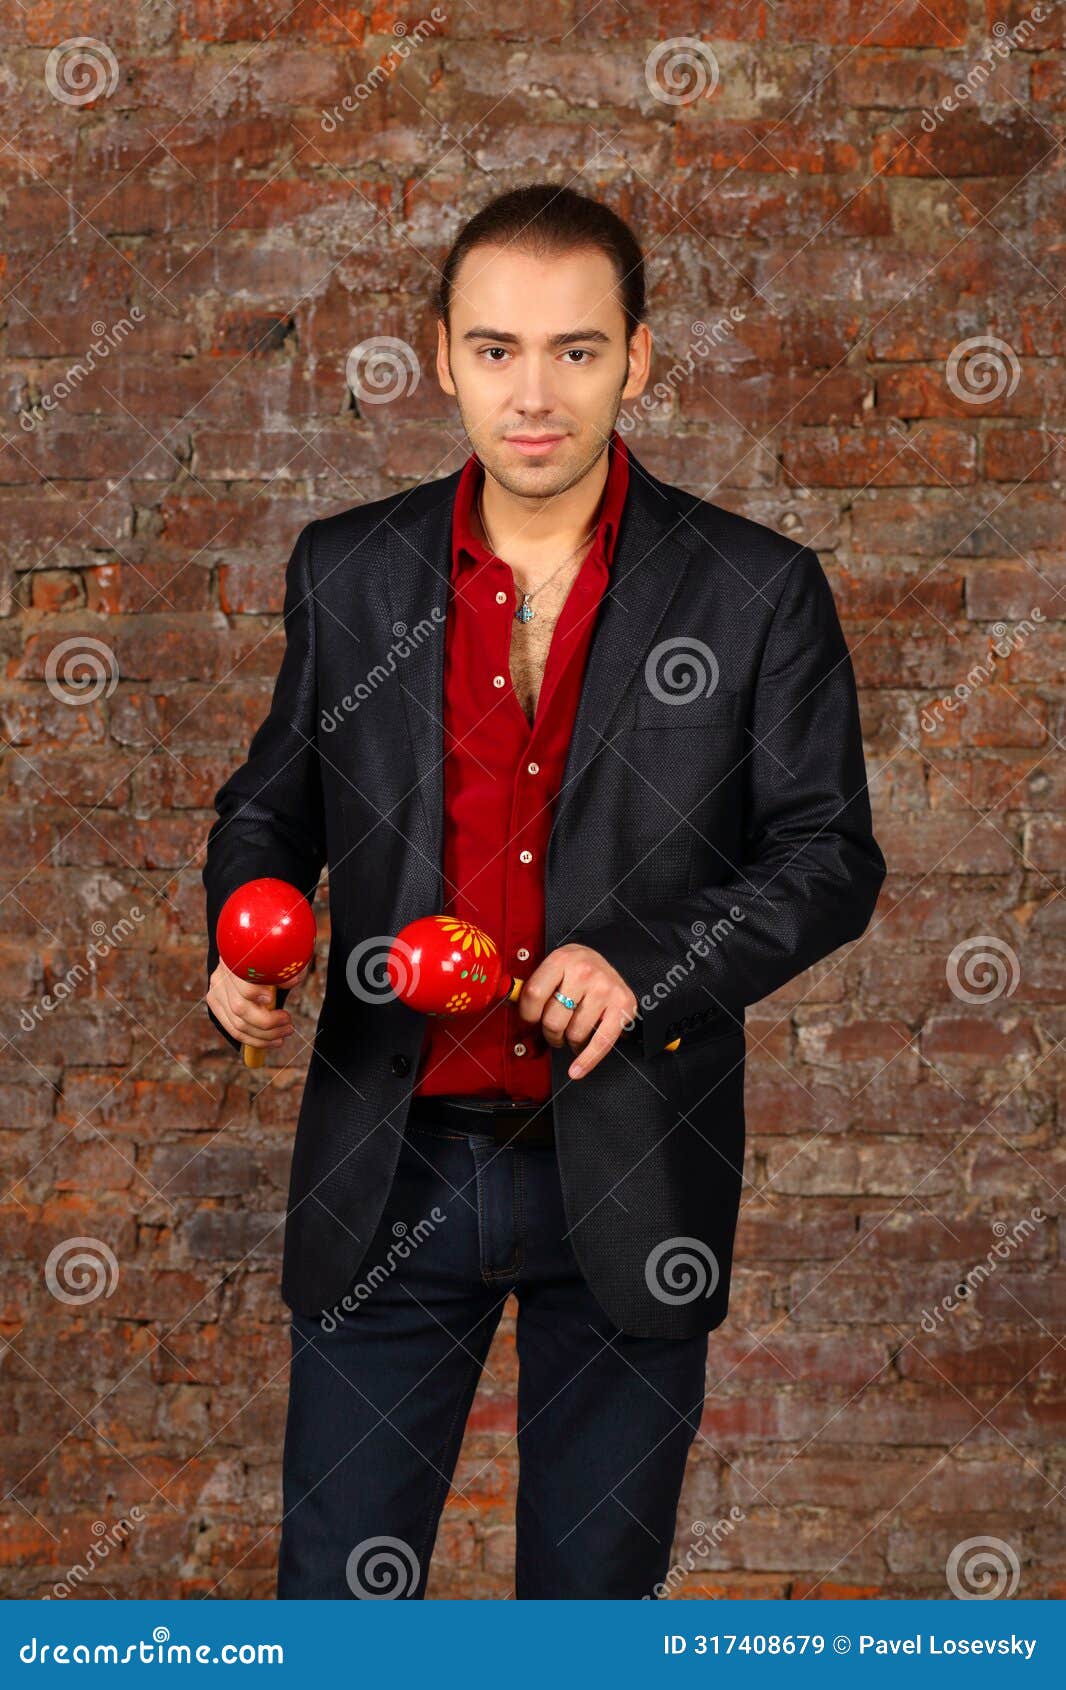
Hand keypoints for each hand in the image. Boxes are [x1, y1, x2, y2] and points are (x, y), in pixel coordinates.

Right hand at [206, 958, 307, 1049]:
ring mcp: (215, 992)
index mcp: (235, 958)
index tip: (272, 1000)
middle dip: (268, 1023)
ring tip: (283, 1035)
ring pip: (237, 1025)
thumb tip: (291, 981)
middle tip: (289, 1023)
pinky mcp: (216, 1004)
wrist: (249, 950)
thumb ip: (285, 967)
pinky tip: (271, 1040)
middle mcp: (221, 976)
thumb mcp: (280, 955)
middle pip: (239, 1008)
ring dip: (264, 1036)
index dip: (255, 993)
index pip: (239, 980)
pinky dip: (254, 1039)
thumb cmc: (270, 954)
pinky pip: (233, 1030)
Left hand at [516, 944, 637, 1079]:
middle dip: (550, 1033)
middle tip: (553, 1031)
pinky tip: (577, 1069)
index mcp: (562, 959)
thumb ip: (534, 986)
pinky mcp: (623, 1005)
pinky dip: (587, 1061)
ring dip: (569, 1041)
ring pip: (574, 1033)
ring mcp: (605, 988)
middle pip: (554, 1019)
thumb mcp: (554, 967)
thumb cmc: (576, 969)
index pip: (534, 994)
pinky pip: (601, 1042)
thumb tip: (508, 1004)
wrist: (608, 962)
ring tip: (572, 1033)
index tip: (529, 1021)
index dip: (527, 1015)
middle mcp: (584, 971)